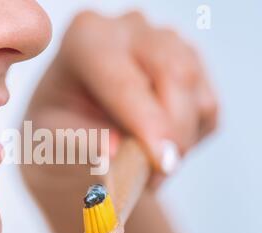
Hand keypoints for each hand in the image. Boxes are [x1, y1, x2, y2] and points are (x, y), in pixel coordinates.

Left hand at [26, 10, 217, 186]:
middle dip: (174, 131)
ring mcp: (164, 42)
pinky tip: (158, 144)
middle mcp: (128, 29)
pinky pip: (207, 107)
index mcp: (86, 38)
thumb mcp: (54, 141)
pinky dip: (190, 137)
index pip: (124, 79)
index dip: (147, 122)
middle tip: (158, 173)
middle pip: (176, 73)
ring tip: (148, 167)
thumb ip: (83, 144)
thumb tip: (113, 152)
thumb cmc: (59, 129)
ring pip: (197, 93)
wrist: (74, 125)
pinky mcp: (190, 64)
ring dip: (182, 140)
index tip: (160, 162)